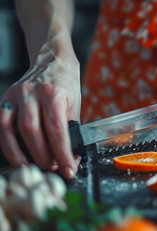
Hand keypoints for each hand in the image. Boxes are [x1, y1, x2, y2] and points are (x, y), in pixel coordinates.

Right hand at [0, 50, 80, 178]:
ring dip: (20, 153)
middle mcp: (33, 92)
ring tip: (30, 167)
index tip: (68, 169)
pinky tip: (14, 154)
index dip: (62, 153)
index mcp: (54, 93)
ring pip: (11, 129)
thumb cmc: (65, 86)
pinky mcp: (5, 98)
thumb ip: (71, 131)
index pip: (57, 129)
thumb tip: (71, 160)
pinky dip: (6, 142)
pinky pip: (1, 124)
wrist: (53, 61)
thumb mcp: (74, 105)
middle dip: (42, 155)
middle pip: (32, 130)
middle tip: (51, 167)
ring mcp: (16, 94)